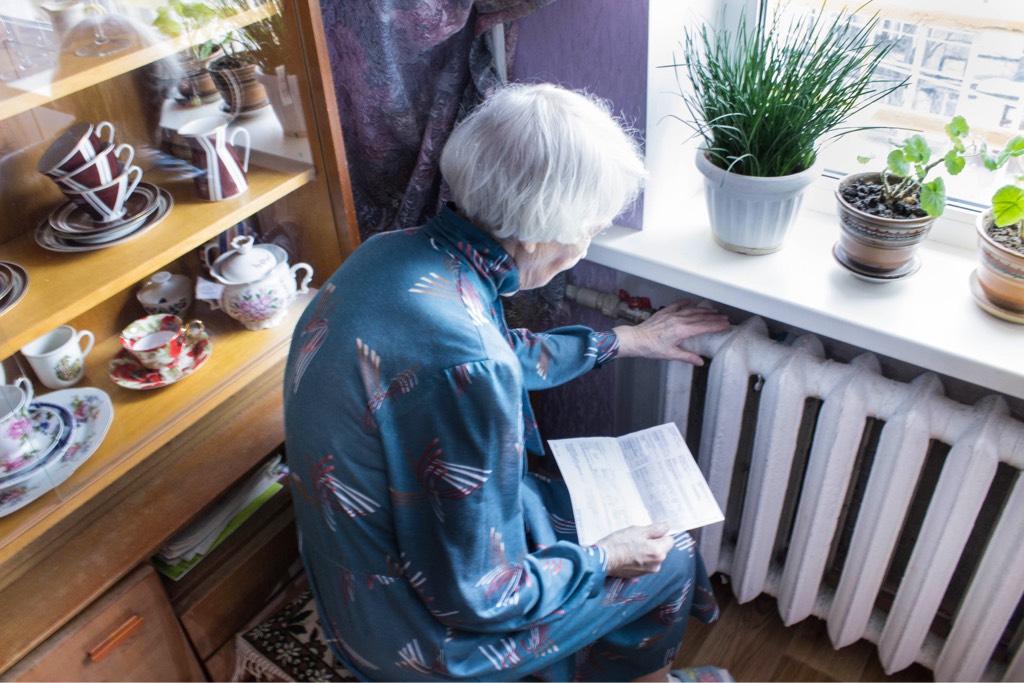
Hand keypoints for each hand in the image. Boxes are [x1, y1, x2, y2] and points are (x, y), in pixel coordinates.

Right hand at [596, 523, 674, 577]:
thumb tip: (667, 526)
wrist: (604, 560)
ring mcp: (648, 571)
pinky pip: (646, 563)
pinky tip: (629, 553)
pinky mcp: (640, 575)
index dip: (660, 534)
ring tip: (631, 546)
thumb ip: (655, 529)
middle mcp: (657, 564)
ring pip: (653, 556)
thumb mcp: (638, 531)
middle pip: (662, 549)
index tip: (649, 532)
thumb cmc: (619, 543)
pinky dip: (640, 558)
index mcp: (658, 552)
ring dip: (647, 550)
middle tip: (638, 537)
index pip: (670, 540)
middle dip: (653, 542)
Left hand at [613, 300, 728, 364]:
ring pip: (691, 310)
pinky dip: (684, 303)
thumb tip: (700, 362)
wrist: (635, 339)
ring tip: (713, 311)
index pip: (703, 327)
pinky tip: (690, 301)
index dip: (716, 326)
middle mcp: (678, 320)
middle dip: (714, 317)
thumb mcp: (670, 355)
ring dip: (703, 310)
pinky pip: (677, 305)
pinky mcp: (663, 312)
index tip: (725, 325)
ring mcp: (671, 315)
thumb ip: (687, 357)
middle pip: (700, 317)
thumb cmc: (651, 348)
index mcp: (682, 331)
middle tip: (725, 318)